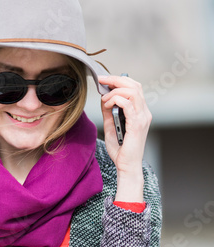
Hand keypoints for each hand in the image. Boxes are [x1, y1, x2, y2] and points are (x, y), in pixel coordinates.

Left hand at [99, 75, 151, 201]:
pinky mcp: (137, 124)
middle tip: (102, 81)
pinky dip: (115, 100)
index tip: (105, 81)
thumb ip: (109, 112)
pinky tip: (106, 106)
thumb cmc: (121, 150)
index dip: (120, 80)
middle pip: (135, 85)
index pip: (135, 88)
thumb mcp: (111, 126)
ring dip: (114, 91)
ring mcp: (142, 118)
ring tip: (104, 99)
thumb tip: (104, 98)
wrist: (127, 166)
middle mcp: (144, 113)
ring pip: (132, 91)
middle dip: (116, 80)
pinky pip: (127, 104)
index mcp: (140, 112)